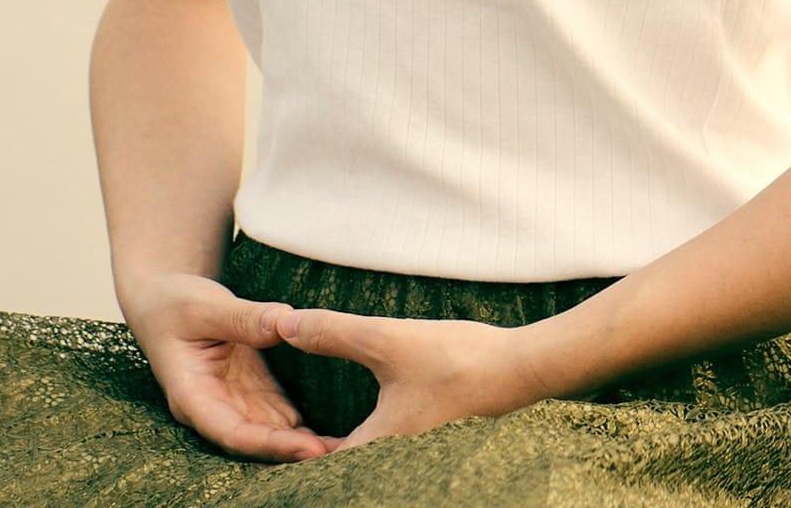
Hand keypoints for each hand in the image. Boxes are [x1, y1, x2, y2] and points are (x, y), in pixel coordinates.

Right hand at [121, 271, 344, 461]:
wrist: (164, 297)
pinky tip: (337, 432)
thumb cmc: (174, 303)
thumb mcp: (204, 306)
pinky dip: (305, 423)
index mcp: (192, 397)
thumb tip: (284, 322)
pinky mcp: (250, 389)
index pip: (232, 432)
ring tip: (351, 450)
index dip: (271, 444)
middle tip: (343, 456)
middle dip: (296, 452)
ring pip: (272, 432)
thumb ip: (243, 318)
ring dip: (305, 444)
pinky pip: (280, 413)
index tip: (308, 448)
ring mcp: (234, 401)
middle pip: (257, 441)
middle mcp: (214, 408)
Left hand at [272, 303, 543, 449]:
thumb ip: (332, 333)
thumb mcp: (386, 339)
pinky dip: (369, 438)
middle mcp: (397, 461)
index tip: (268, 434)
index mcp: (379, 447)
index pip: (322, 462)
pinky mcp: (434, 441)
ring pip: (367, 458)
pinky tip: (367, 416)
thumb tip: (282, 325)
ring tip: (313, 428)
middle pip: (344, 465)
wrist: (522, 370)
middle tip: (282, 430)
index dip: (292, 450)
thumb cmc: (456, 359)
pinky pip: (388, 449)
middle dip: (315, 450)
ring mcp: (418, 455)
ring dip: (342, 445)